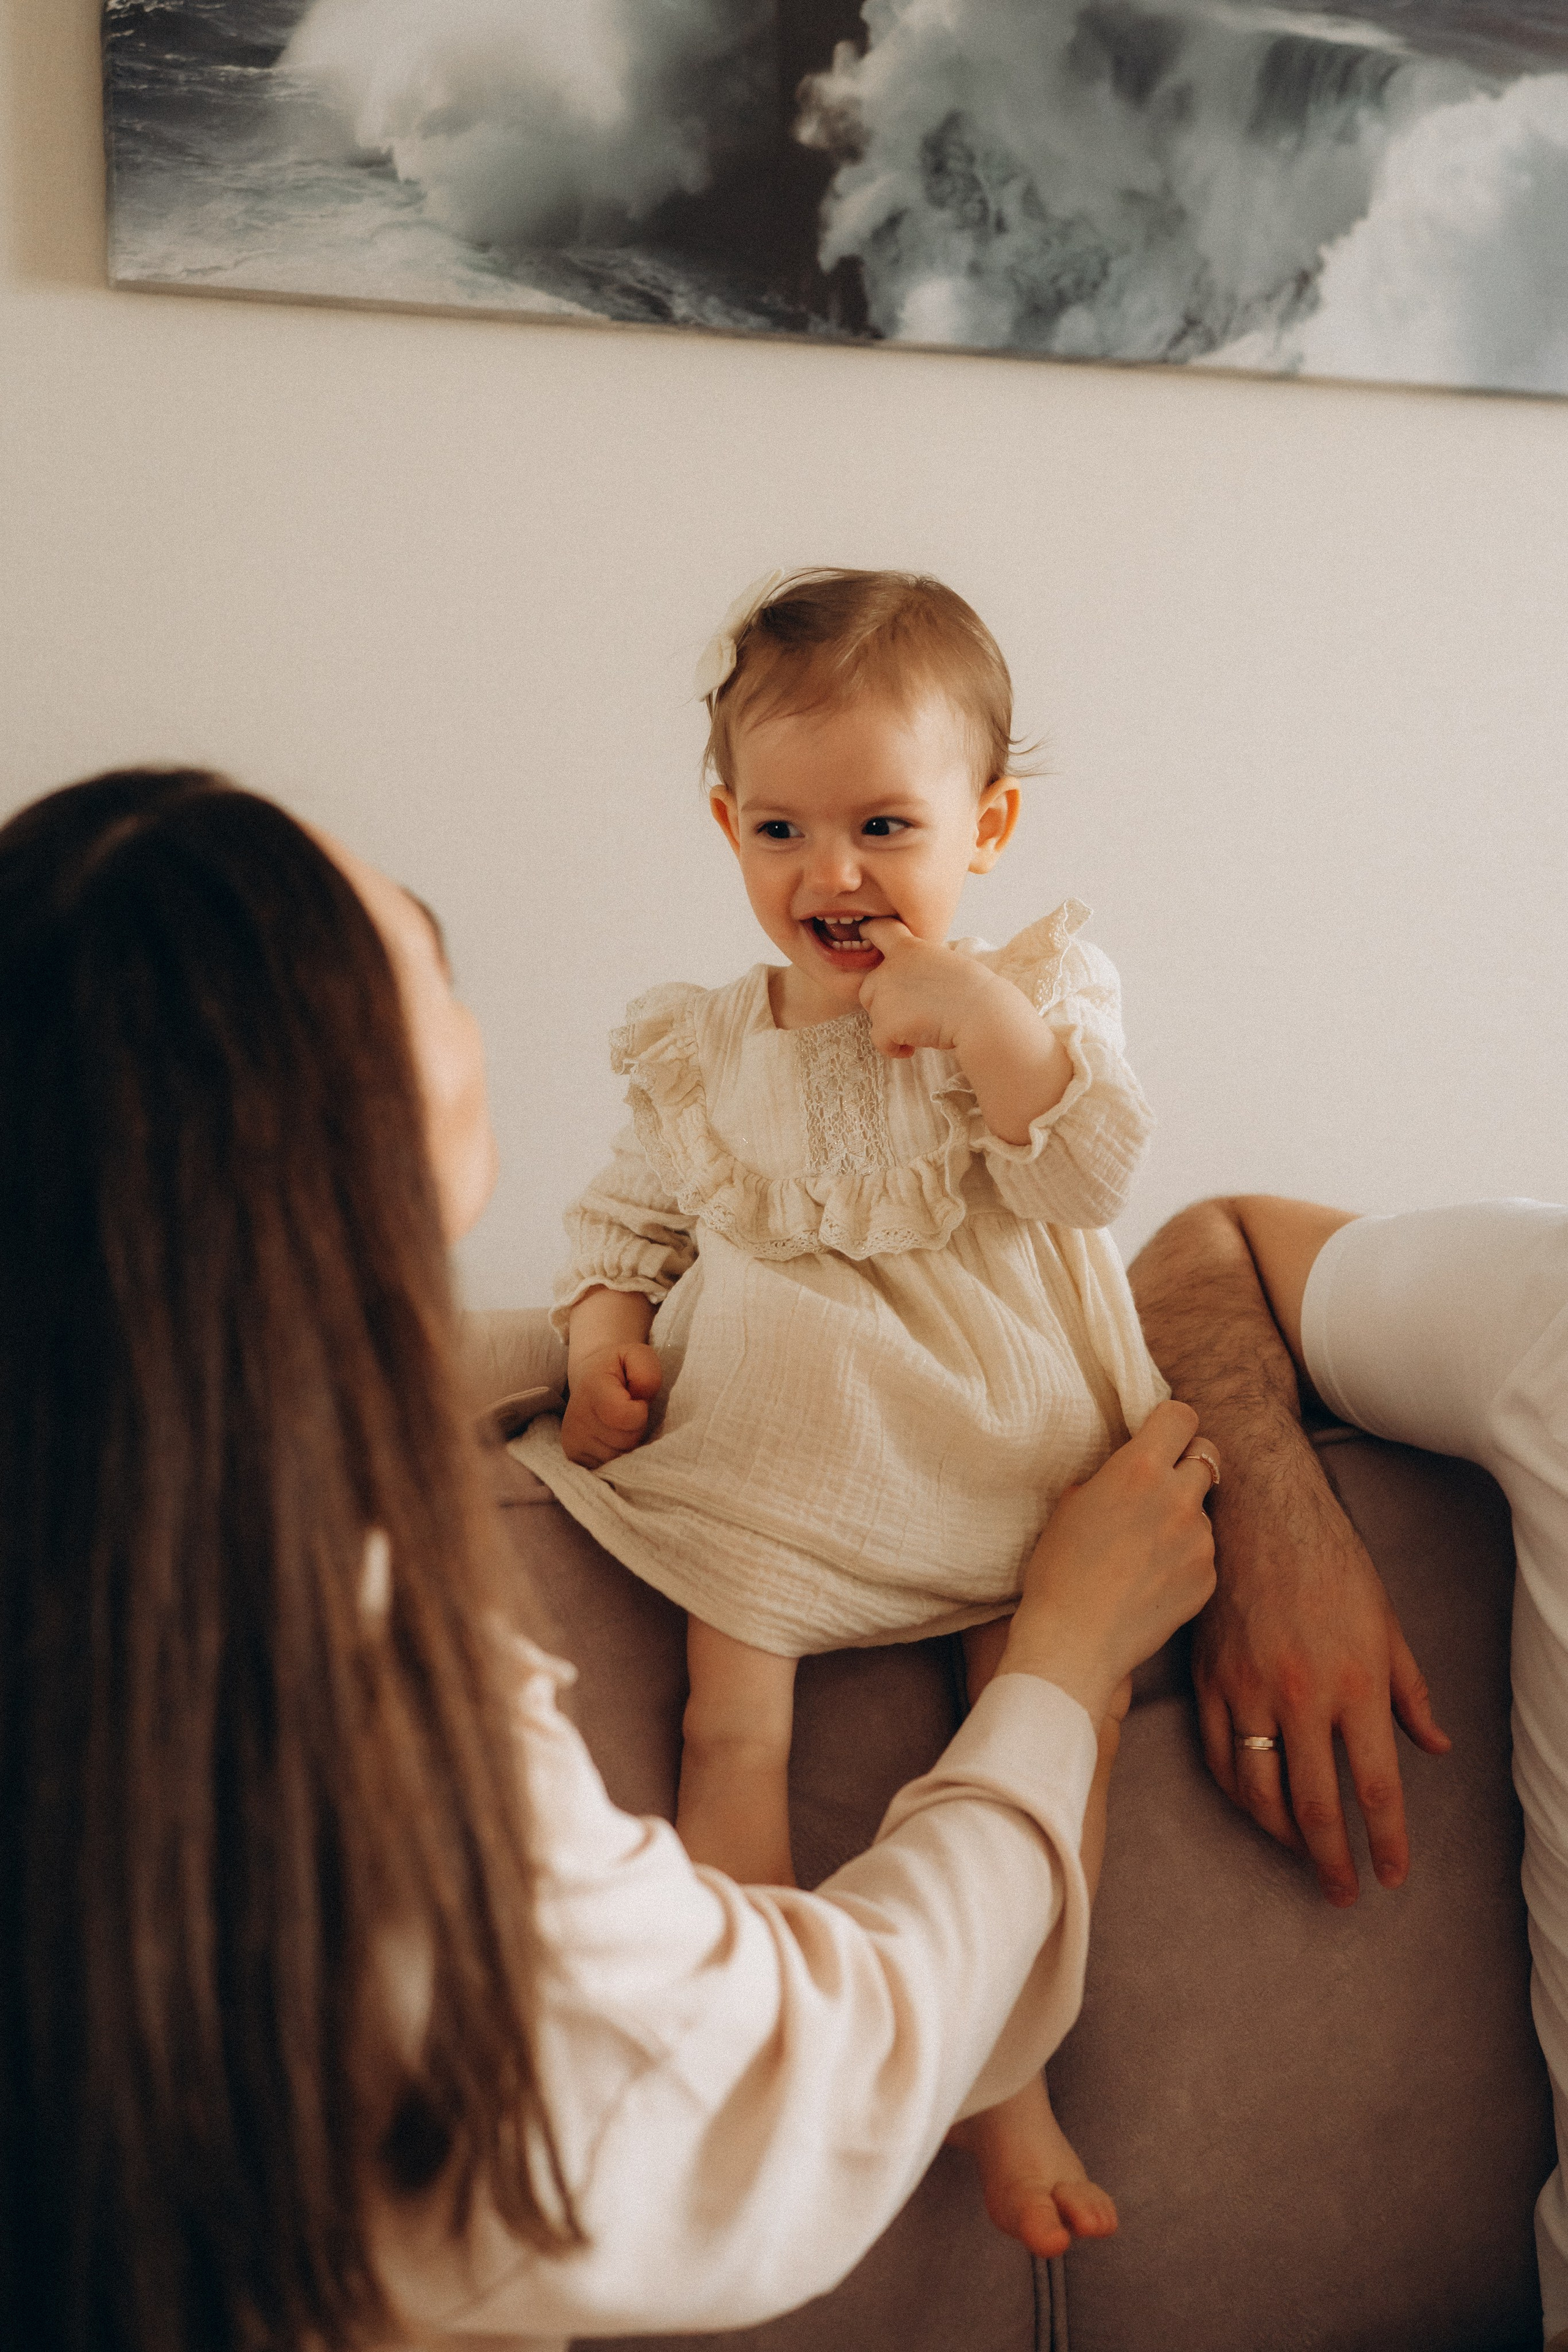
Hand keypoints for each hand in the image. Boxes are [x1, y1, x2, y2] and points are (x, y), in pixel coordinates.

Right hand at [560, 1341, 663, 1468]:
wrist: (592, 1378)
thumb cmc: (621, 1368)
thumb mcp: (639, 1356)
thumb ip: (647, 1373)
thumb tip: (640, 1400)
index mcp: (592, 1388)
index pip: (627, 1417)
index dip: (641, 1411)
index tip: (636, 1400)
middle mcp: (576, 1417)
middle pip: (626, 1441)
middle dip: (636, 1428)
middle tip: (628, 1411)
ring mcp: (573, 1440)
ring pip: (619, 1458)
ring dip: (627, 1443)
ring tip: (619, 1423)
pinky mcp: (573, 1455)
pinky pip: (608, 1467)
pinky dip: (616, 1454)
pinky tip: (611, 1436)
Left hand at [857, 919, 991, 1058]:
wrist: (982, 1015)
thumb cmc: (975, 992)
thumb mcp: (946, 963)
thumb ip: (920, 966)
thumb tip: (912, 984)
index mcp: (909, 949)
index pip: (878, 930)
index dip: (869, 933)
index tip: (866, 936)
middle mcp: (890, 969)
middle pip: (869, 987)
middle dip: (884, 1003)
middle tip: (912, 1014)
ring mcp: (885, 996)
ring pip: (874, 1016)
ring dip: (891, 1026)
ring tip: (919, 1031)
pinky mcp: (885, 1024)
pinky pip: (879, 1041)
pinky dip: (893, 1049)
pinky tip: (913, 1049)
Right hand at [1001, 1401, 1218, 1722]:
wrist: (1074, 1641)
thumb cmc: (1058, 1570)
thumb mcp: (1071, 1504)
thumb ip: (1110, 1475)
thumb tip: (1127, 1467)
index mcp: (1139, 1469)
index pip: (1182, 1417)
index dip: (1172, 1422)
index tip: (1162, 1435)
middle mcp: (1179, 1497)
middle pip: (1207, 1456)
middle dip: (1186, 1464)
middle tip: (1160, 1486)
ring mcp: (1200, 1539)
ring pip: (1203, 1509)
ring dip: (1182, 1517)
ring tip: (1143, 1549)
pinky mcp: (1208, 1577)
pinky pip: (1203, 1552)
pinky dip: (1184, 1558)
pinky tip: (1150, 1579)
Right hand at [1194, 1471, 1450, 1904]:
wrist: (1255, 1509)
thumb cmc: (1330, 1560)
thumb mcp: (1387, 1623)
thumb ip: (1410, 1692)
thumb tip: (1436, 1746)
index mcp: (1354, 1683)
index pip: (1376, 1787)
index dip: (1385, 1842)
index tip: (1390, 1877)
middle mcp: (1300, 1695)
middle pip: (1314, 1805)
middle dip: (1331, 1860)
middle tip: (1341, 1892)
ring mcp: (1246, 1690)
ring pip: (1258, 1790)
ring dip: (1280, 1835)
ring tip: (1299, 1852)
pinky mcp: (1207, 1679)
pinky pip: (1217, 1756)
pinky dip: (1236, 1792)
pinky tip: (1254, 1804)